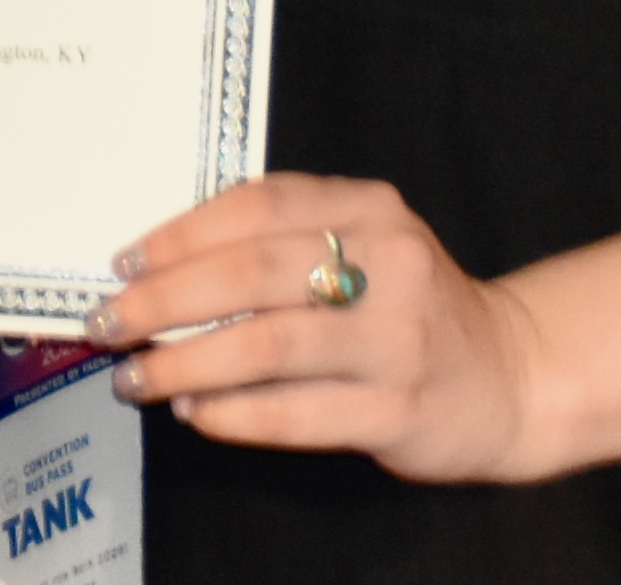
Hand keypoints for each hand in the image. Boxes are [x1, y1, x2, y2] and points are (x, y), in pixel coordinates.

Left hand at [91, 172, 541, 481]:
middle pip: (253, 272)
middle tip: (108, 322)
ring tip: (136, 377)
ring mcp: (396, 340)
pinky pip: (295, 412)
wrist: (512, 377)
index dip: (181, 233)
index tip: (123, 262)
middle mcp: (389, 264)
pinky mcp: (397, 410)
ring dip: (185, 363)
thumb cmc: (410, 308)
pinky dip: (233, 414)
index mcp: (371, 209)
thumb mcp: (367, 247)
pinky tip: (196, 413)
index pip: (258, 206)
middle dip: (165, 299)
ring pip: (267, 345)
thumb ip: (287, 241)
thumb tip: (164, 266)